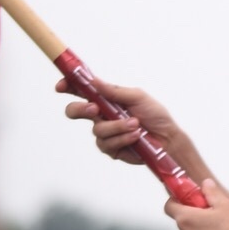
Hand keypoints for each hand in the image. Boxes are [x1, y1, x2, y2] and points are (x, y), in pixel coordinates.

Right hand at [58, 74, 184, 166]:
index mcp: (107, 99)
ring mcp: (104, 132)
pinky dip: (123, 138)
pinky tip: (136, 136)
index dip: (68, 87)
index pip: (82, 91)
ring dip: (117, 126)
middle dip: (80, 110)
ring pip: (97, 129)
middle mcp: (102, 115)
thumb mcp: (138, 97)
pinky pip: (107, 143)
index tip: (61, 86)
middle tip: (95, 110)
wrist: (167, 138)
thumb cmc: (154, 115)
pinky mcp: (109, 148)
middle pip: (75, 111)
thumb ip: (115, 91)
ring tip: (136, 124)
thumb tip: (94, 81)